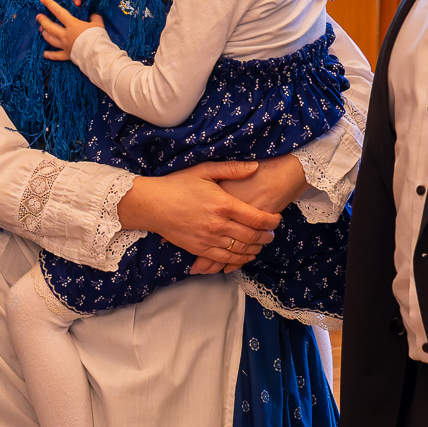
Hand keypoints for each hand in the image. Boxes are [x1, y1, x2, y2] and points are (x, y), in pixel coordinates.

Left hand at [37, 0, 105, 61]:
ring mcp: (65, 45)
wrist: (96, 54)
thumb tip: (94, 16)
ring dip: (45, 34)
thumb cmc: (97, 37)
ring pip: (51, 39)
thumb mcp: (98, 24)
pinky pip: (56, 55)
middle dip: (43, 21)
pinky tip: (44, 54)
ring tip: (41, 30)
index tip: (43, 0)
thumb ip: (95, 18)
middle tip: (38, 17)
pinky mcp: (67, 55)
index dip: (51, 5)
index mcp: (72, 25)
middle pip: (50, 27)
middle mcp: (65, 35)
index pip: (59, 12)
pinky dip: (50, 55)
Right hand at [189, 156, 316, 273]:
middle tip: (271, 234)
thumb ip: (232, 169)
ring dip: (256, 249)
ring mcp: (209, 239)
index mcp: (223, 204)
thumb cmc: (177, 185)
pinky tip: (244, 255)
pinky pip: (225, 259)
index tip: (276, 219)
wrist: (152, 204)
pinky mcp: (199, 250)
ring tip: (261, 244)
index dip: (271, 221)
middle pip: (252, 236)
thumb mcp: (204, 170)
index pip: (257, 218)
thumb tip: (255, 167)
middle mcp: (218, 224)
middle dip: (267, 236)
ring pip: (241, 250)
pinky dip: (239, 259)